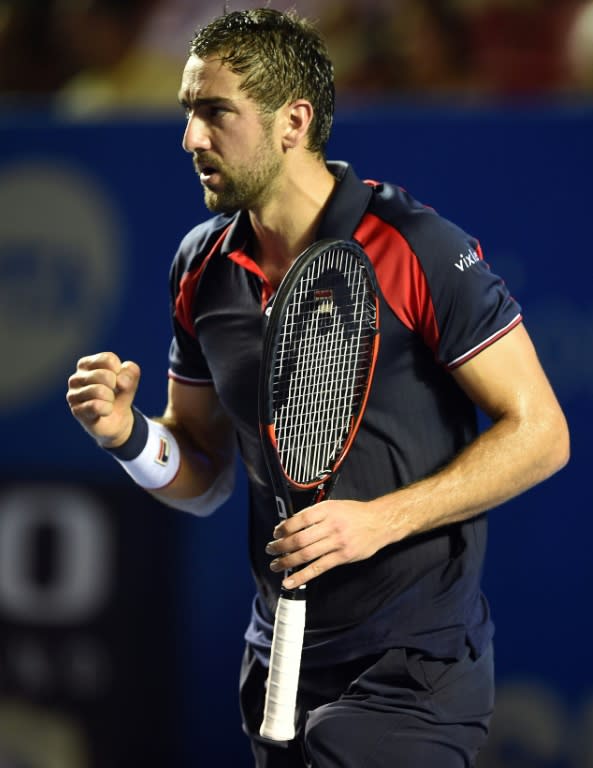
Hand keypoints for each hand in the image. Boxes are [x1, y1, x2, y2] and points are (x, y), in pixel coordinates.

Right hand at [66, 352, 139, 447]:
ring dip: (111, 398)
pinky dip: (107, 409)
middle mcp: (76, 377)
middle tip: (113, 393)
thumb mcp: (130, 381)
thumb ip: (131, 373)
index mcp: (86, 364)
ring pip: (98, 391)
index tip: (118, 379)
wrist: (117, 421)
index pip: (108, 359)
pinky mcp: (76, 410)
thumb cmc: (119, 395)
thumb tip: (120, 380)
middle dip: (116, 386)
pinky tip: (106, 411)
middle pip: (105, 375)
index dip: (120, 371)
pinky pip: (95, 406)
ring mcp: (73, 394)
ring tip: (108, 402)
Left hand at [265, 498, 387, 588]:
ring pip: (306, 554)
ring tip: (275, 565)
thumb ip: (315, 514)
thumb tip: (290, 525)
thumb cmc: (355, 513)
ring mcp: (337, 542)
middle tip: (270, 549)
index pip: (299, 520)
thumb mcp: (334, 506)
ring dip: (287, 561)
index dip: (284, 528)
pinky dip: (301, 576)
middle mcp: (331, 525)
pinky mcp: (342, 557)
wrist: (380, 522)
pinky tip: (290, 582)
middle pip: (299, 539)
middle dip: (281, 546)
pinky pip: (318, 568)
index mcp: (327, 510)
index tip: (276, 533)